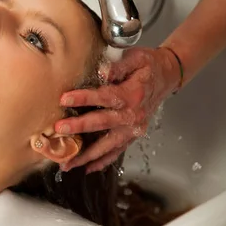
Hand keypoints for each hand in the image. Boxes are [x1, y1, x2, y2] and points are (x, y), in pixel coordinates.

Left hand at [54, 47, 181, 173]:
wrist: (167, 76)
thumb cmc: (147, 65)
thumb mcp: (136, 58)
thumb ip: (118, 65)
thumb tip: (101, 70)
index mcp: (133, 94)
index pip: (105, 96)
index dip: (84, 98)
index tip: (64, 98)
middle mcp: (134, 115)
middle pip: (103, 123)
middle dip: (79, 127)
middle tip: (59, 130)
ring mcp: (134, 128)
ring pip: (108, 145)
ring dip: (87, 155)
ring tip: (67, 163)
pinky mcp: (133, 135)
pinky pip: (117, 151)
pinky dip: (103, 161)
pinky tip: (87, 168)